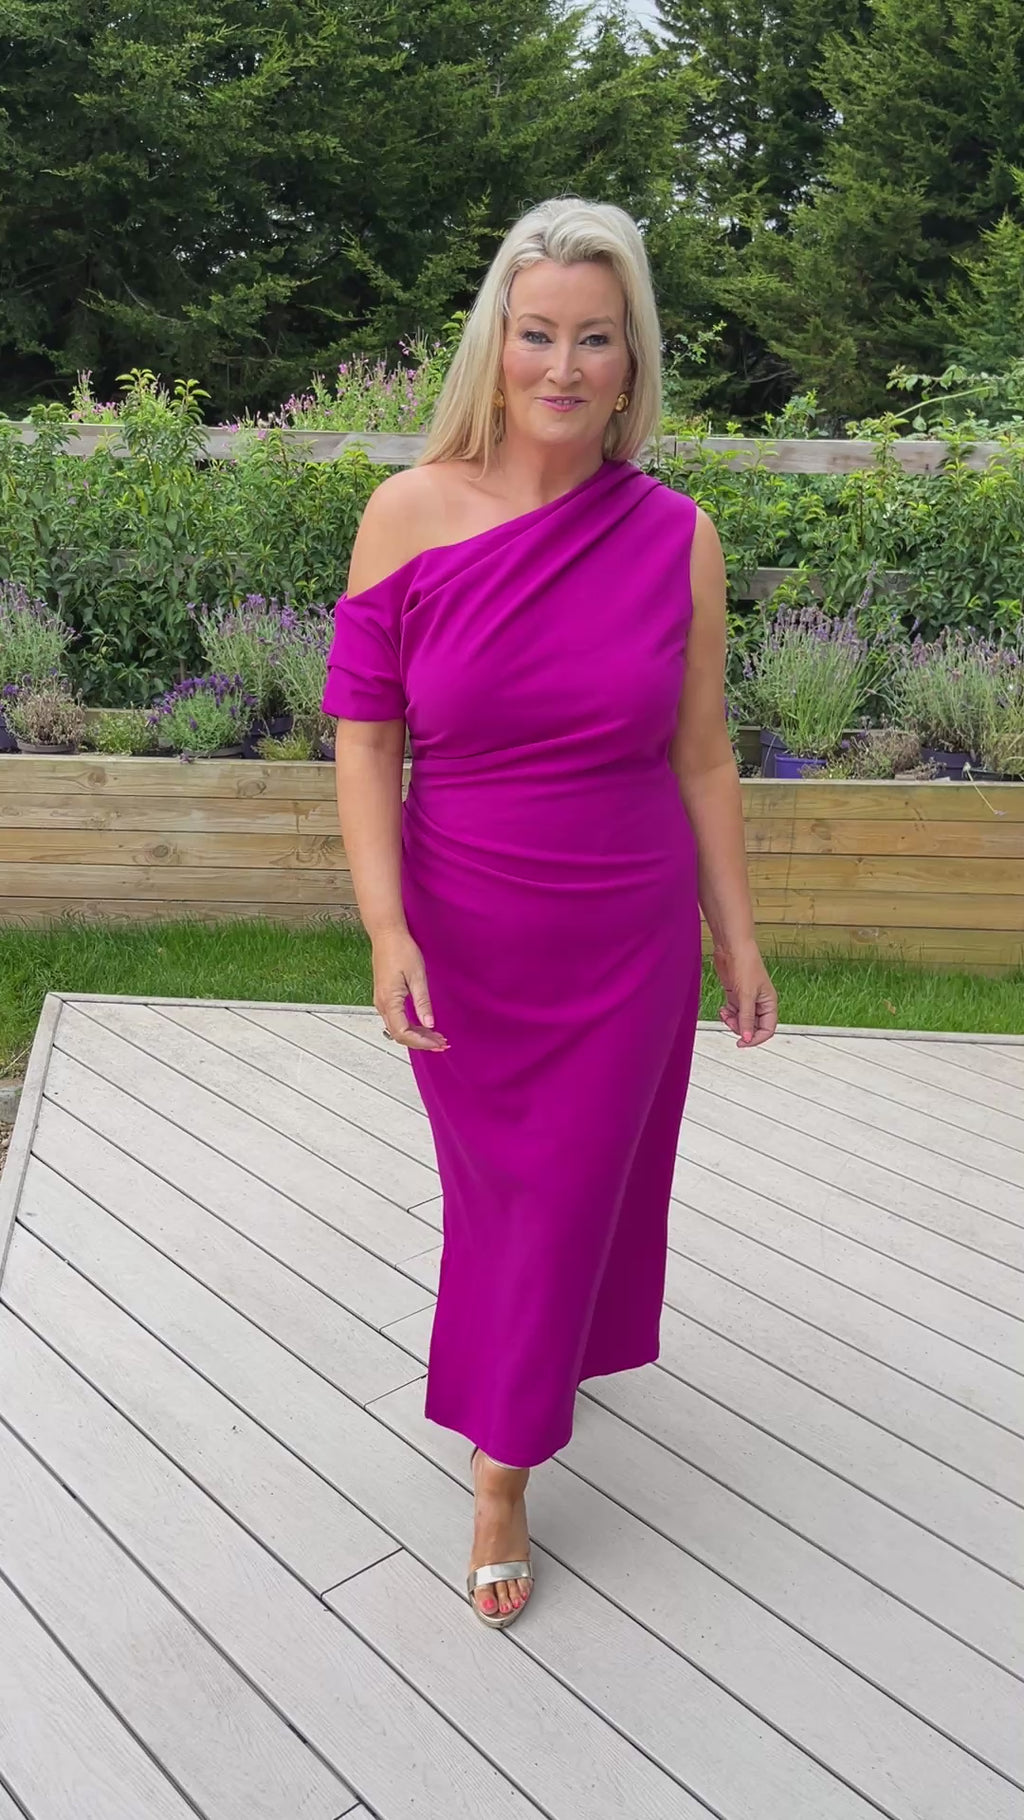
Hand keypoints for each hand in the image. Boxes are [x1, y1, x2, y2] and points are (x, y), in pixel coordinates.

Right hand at [372, 928, 448, 1051]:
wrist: (386, 934)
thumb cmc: (401, 950)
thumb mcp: (417, 976)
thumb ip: (422, 1002)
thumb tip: (429, 1024)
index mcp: (390, 1000)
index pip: (403, 1032)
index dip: (421, 1042)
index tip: (439, 1043)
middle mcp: (382, 1004)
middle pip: (399, 1035)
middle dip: (421, 1042)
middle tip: (442, 1044)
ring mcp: (381, 1001)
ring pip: (397, 1028)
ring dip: (416, 1035)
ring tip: (437, 1037)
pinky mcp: (384, 997)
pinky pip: (396, 1020)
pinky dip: (410, 1026)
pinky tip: (424, 1025)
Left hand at [713, 941, 777, 1048]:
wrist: (732, 947)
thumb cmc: (745, 965)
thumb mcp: (746, 996)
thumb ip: (746, 1019)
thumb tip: (747, 1038)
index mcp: (769, 1003)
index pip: (767, 1029)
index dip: (756, 1039)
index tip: (742, 1043)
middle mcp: (760, 1003)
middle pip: (753, 1027)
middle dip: (741, 1029)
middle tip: (730, 1023)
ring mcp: (747, 999)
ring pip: (742, 1021)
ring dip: (732, 1022)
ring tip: (725, 1015)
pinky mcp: (736, 994)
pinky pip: (733, 1012)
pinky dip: (727, 1015)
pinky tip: (723, 1010)